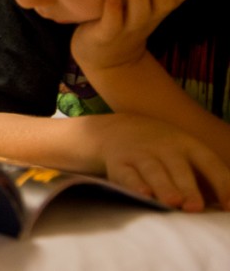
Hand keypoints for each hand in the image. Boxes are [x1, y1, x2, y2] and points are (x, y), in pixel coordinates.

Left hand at [72, 0, 187, 70]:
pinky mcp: (105, 36)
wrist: (105, 59)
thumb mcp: (145, 4)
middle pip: (164, 2)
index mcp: (158, 10)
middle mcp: (146, 20)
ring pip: (140, 12)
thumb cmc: (124, 20)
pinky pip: (112, 24)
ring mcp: (126, 29)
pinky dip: (113, 11)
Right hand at [99, 114, 229, 211]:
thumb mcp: (185, 151)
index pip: (209, 163)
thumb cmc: (161, 149)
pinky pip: (127, 174)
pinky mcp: (118, 163)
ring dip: (164, 186)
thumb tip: (226, 206)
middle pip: (179, 168)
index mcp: (188, 145)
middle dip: (188, 188)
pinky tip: (143, 194)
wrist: (117, 128)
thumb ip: (206, 176)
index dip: (221, 184)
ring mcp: (140, 154)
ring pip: (154, 171)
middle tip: (195, 207)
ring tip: (172, 202)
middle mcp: (164, 148)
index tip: (229, 206)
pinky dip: (134, 184)